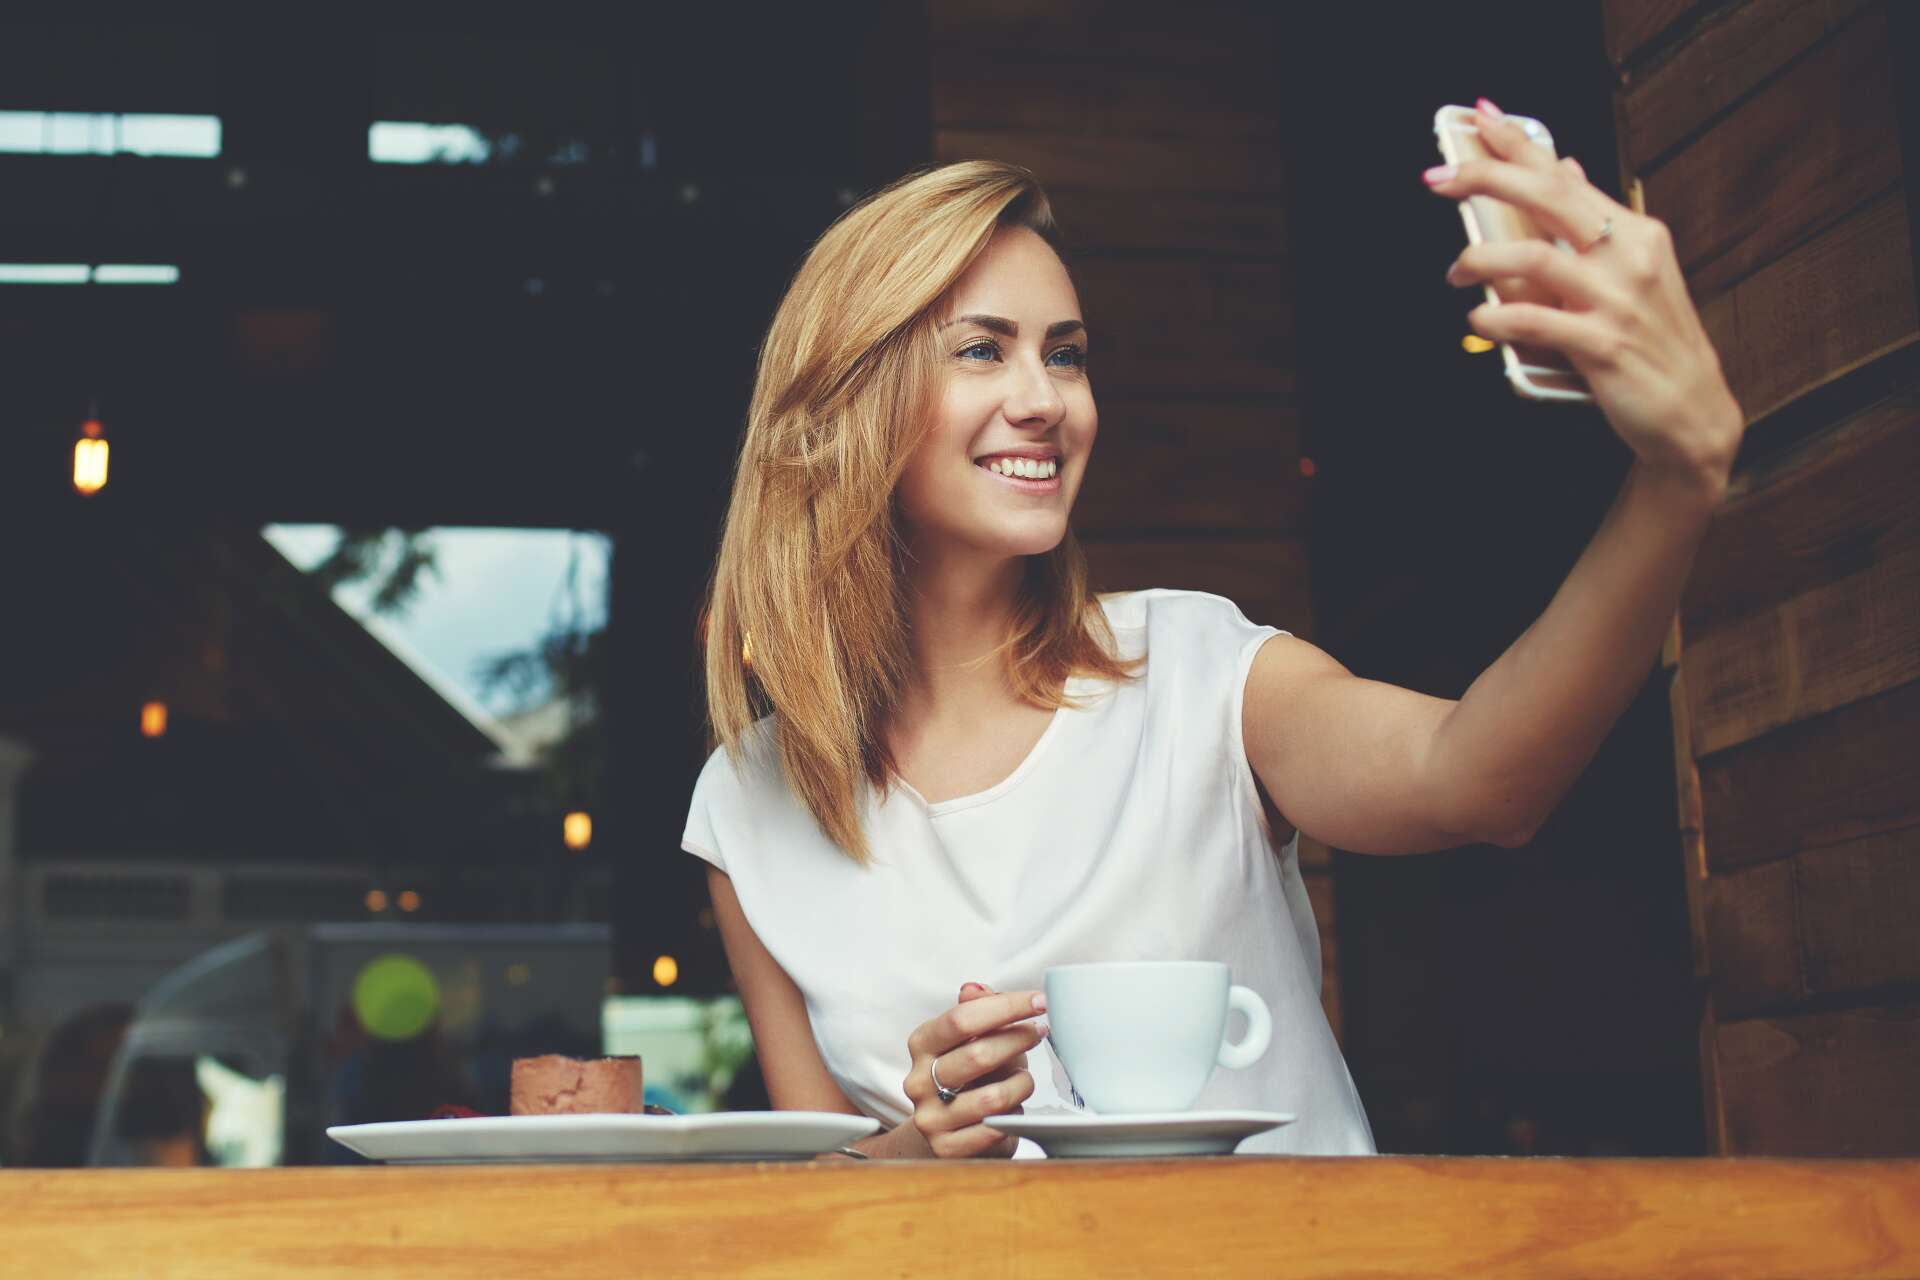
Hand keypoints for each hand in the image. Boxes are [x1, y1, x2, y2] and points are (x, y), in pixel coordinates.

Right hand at [902, 982, 1045, 1157]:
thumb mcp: (973, 1038)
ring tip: (1024, 1080)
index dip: (1006, 1007)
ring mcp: (930, 1117)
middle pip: (977, 1054)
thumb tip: (974, 989)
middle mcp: (918, 1080)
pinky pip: (993, 1130)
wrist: (950, 1129)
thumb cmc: (971, 1075)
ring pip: (992, 1098)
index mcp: (922, 1044)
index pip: (962, 1019)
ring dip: (1021, 1084)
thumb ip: (977, 1010)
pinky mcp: (946, 1148)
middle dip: (1018, 1040)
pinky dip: (1013, 1117)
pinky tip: (1014, 1110)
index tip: (1039, 1002)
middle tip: (1041, 1033)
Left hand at [1427, 99, 1744, 498]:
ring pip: (1533, 259)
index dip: (1517, 143)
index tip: (1477, 119)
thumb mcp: (1633, 270)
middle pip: (1548, 198)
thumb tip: (1566, 168)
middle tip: (1438, 181)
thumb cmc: (1651, 339)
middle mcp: (1629, 256)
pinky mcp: (1601, 346)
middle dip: (1486, 179)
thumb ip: (1594, 223)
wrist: (1689, 410)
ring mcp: (1616, 301)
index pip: (1565, 174)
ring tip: (1456, 274)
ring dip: (1480, 262)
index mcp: (1634, 232)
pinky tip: (1479, 320)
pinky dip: (1495, 318)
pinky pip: (1532, 322)